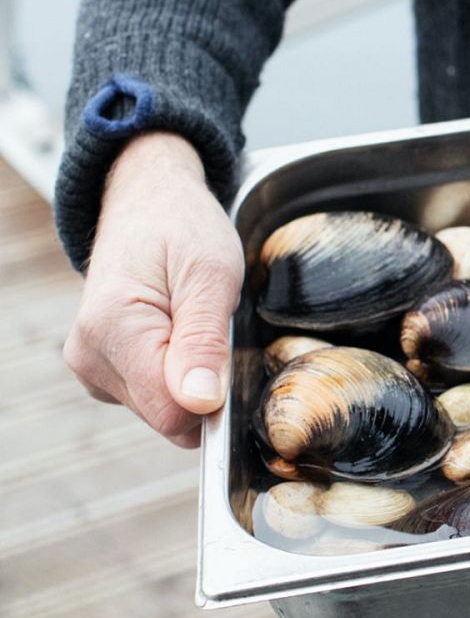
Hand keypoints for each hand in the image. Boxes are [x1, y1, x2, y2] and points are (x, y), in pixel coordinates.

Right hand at [63, 132, 243, 446]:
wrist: (148, 201)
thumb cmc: (182, 228)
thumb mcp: (211, 275)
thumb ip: (204, 342)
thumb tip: (200, 404)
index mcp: (111, 330)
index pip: (173, 411)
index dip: (215, 396)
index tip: (231, 355)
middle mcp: (90, 355)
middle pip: (168, 415)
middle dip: (204, 382)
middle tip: (212, 326)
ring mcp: (92, 365)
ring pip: (163, 409)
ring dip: (192, 374)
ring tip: (194, 322)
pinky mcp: (104, 368)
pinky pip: (155, 395)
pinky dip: (178, 372)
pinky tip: (180, 332)